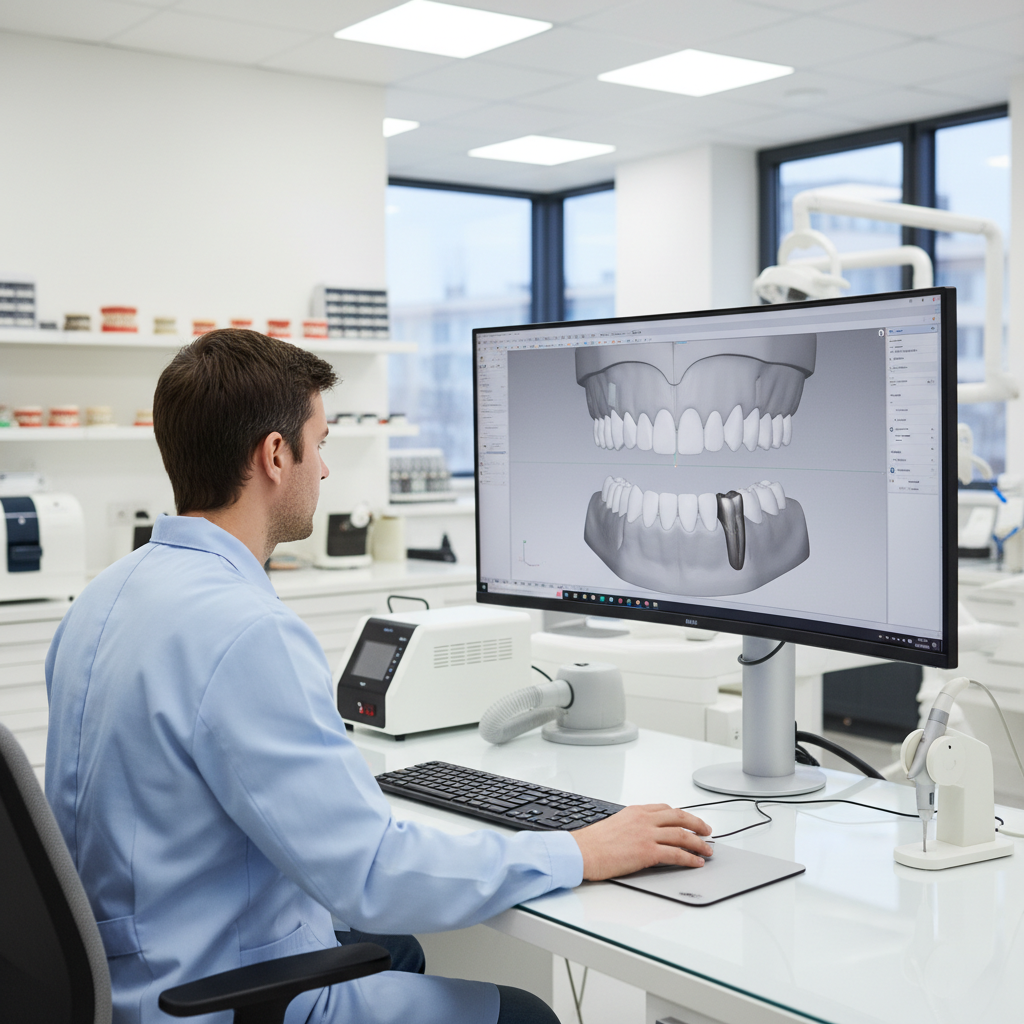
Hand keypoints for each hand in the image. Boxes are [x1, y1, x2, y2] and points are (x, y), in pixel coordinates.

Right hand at [570, 804, 712, 880]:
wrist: (581, 851)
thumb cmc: (592, 842)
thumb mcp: (614, 824)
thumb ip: (631, 825)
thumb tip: (641, 835)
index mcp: (635, 811)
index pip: (665, 809)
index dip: (681, 815)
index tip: (689, 820)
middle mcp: (644, 819)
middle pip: (679, 817)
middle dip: (697, 824)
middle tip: (706, 831)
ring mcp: (647, 835)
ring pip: (682, 835)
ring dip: (698, 843)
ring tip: (707, 850)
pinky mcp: (647, 852)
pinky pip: (676, 854)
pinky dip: (689, 858)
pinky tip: (696, 862)